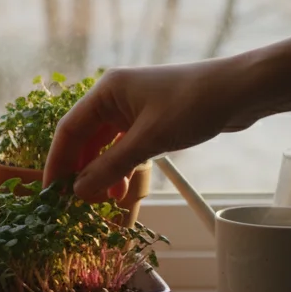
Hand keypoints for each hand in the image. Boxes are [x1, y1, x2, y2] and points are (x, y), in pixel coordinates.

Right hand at [42, 59, 263, 202]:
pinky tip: (122, 185)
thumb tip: (78, 190)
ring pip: (103, 143)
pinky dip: (119, 165)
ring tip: (105, 198)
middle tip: (74, 200)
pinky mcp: (149, 117)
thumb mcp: (149, 141)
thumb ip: (110, 166)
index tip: (50, 191)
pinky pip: (123, 144)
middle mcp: (114, 96)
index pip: (68, 129)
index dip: (56, 161)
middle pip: (83, 137)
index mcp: (106, 91)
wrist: (240, 91)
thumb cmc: (193, 105)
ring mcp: (132, 106)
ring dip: (100, 171)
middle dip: (79, 169)